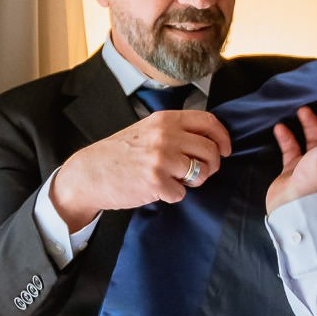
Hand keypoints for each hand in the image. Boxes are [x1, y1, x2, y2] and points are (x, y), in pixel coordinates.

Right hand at [49, 110, 231, 225]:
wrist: (90, 173)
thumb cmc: (120, 153)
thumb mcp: (148, 130)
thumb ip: (176, 131)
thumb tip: (210, 142)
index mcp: (165, 120)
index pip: (208, 122)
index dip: (223, 138)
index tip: (225, 149)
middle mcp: (166, 135)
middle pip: (211, 150)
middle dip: (211, 165)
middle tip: (199, 172)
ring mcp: (161, 158)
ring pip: (201, 172)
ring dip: (193, 181)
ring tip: (176, 180)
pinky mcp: (156, 181)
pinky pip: (182, 193)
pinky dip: (172, 195)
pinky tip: (157, 189)